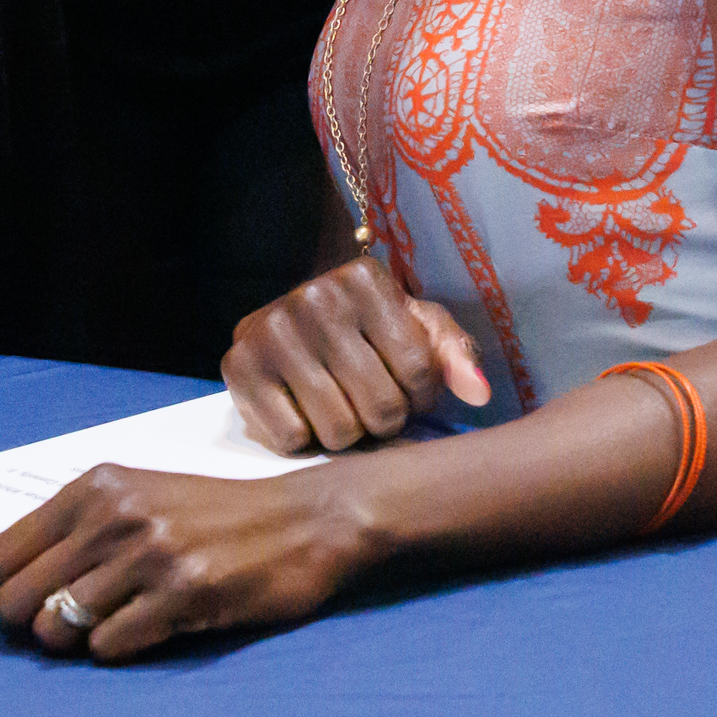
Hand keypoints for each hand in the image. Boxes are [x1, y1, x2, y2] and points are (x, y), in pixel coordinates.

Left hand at [0, 464, 376, 660]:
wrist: (305, 520)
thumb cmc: (209, 516)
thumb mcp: (125, 505)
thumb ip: (39, 539)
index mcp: (95, 487)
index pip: (0, 554)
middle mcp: (115, 515)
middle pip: (18, 600)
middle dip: (34, 622)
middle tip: (76, 612)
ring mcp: (149, 555)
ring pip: (59, 628)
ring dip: (80, 638)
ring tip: (122, 614)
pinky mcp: (183, 594)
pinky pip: (110, 647)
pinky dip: (121, 647)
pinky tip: (153, 623)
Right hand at [223, 253, 491, 454]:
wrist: (292, 323)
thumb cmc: (368, 330)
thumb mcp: (416, 327)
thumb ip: (454, 354)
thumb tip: (479, 393)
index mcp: (365, 278)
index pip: (419, 371)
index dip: (421, 397)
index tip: (408, 388)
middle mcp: (313, 296)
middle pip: (380, 407)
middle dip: (385, 419)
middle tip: (373, 403)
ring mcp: (270, 330)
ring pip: (338, 430)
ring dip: (348, 433)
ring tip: (344, 407)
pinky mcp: (238, 366)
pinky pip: (292, 438)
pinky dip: (304, 438)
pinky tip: (305, 410)